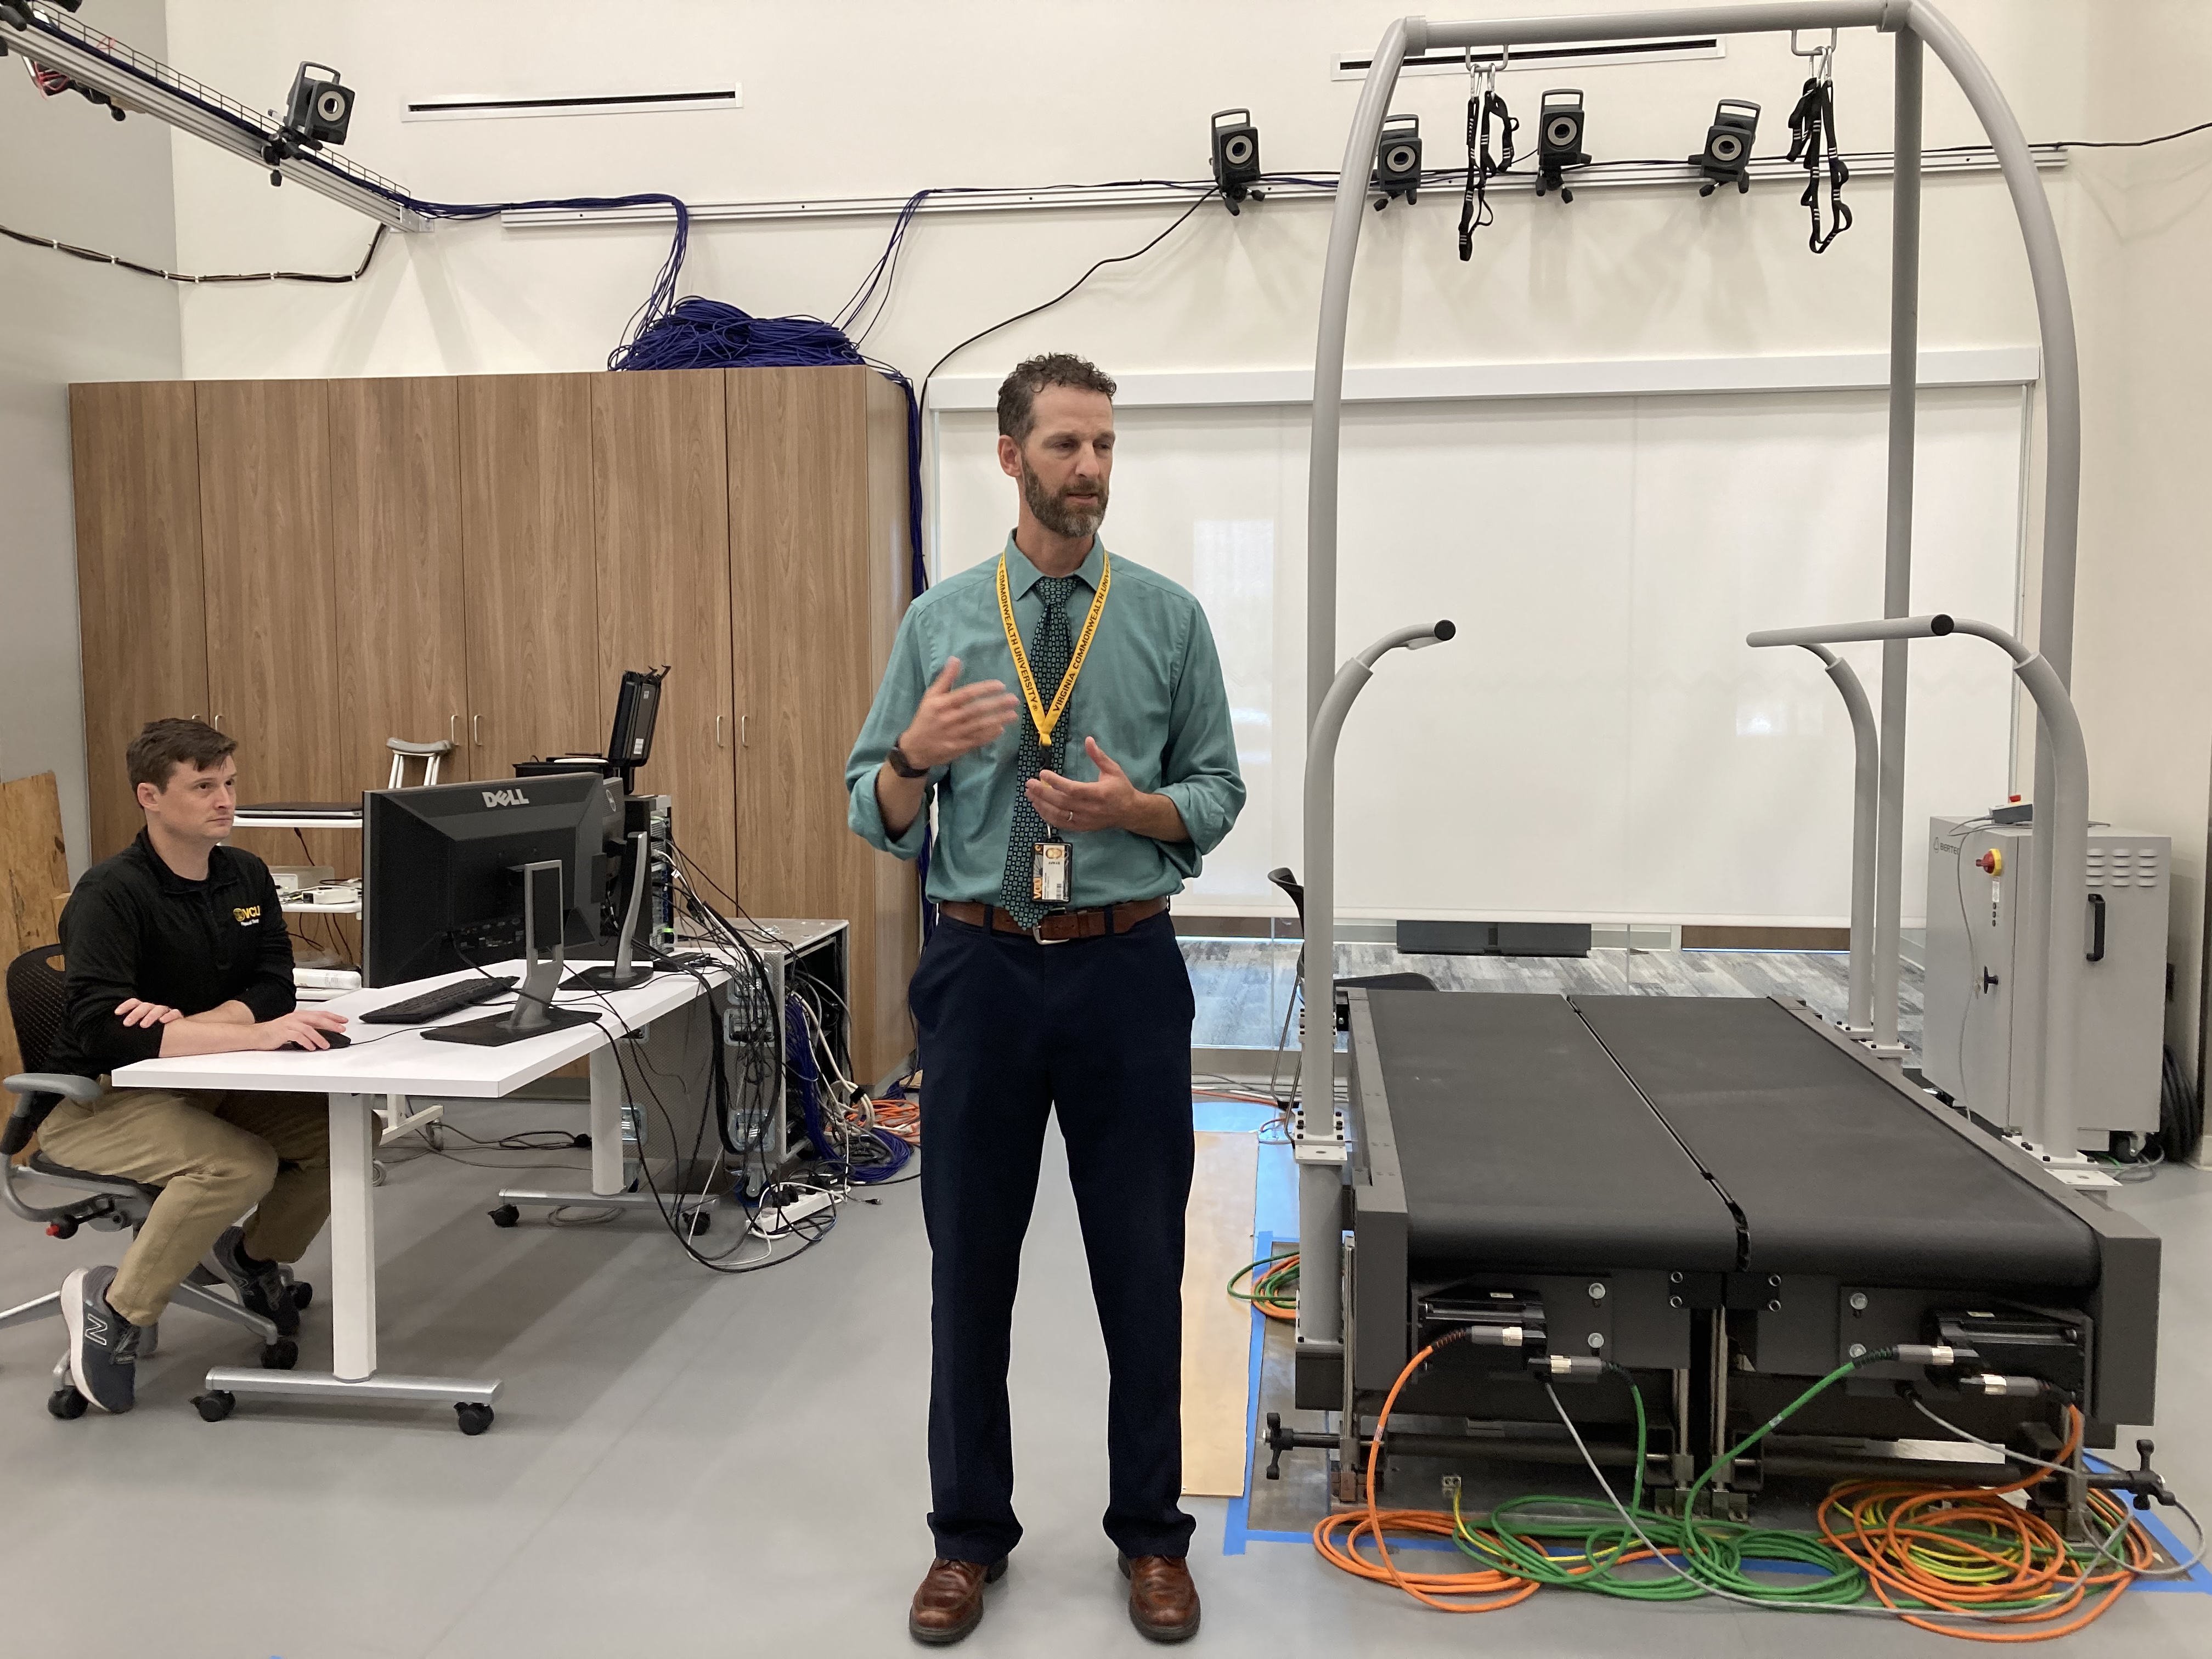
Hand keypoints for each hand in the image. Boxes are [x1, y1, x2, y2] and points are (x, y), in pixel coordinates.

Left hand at [114, 999, 181, 1029]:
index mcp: (145, 1009)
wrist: (177, 1034)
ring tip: (143, 1025)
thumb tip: (115, 1040)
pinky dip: (169, 1016)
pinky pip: (174, 1013)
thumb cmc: (154, 1033)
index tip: (117, 1013)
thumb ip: (132, 1031)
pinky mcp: (177, 1017)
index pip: (134, 1002)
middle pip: (145, 1006)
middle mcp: (154, 1009)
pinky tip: (163, 1021)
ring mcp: (166, 1012)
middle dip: (135, 1014)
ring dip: (150, 1016)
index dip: (125, 1006)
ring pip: (158, 1009)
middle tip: (127, 1023)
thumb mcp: (141, 1030)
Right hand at [251, 1009, 349, 1051]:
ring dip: (319, 1037)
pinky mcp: (283, 1032)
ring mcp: (289, 1024)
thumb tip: (324, 1032)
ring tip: (325, 1045)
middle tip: (341, 1029)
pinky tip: (311, 1047)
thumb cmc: (276, 1033)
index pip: (320, 1014)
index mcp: (300, 1016)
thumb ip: (308, 1028)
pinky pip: (297, 1036)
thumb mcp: (295, 1028)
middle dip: (331, 1024)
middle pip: (317, 1019)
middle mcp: (295, 1018)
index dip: (333, 1016)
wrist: (257, 1035)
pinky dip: (306, 1042)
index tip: (344, 1021)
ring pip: (308, 1028)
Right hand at [897, 658, 1020, 770]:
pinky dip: (989, 735)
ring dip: (998, 720)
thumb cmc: (925, 718)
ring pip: (979, 726)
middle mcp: (948, 719)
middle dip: (997, 704)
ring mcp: (954, 734)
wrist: (916, 748)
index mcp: (941, 704)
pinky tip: (1001, 729)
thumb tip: (956, 659)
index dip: (985, 689)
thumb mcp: (931, 696)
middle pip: (976, 710)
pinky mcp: (958, 747)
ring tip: (1013, 714)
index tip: (1001, 685)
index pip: (967, 694)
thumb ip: (945, 678)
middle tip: (1014, 699)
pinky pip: (977, 740)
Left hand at [1027, 737, 1140, 833]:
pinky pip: (1061, 824)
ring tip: (1030, 795)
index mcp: (1098, 793)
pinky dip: (1048, 817)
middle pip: (1061, 803)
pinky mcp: (1082, 827)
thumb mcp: (1113, 770)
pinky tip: (1039, 807)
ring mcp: (1085, 820)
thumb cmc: (1121, 789)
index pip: (1072, 789)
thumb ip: (1099, 756)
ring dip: (1042, 805)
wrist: (1130, 812)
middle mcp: (1090, 809)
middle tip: (1029, 784)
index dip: (1056, 782)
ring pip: (1059, 815)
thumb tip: (1088, 739)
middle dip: (1043, 793)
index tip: (1042, 773)